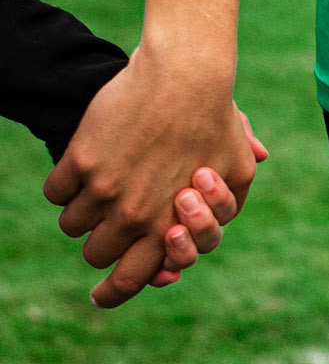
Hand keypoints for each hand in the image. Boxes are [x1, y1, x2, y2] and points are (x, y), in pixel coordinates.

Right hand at [45, 54, 261, 308]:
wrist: (185, 71)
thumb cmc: (216, 117)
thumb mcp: (236, 166)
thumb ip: (227, 205)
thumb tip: (211, 232)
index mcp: (171, 225)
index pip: (133, 280)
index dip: (113, 291)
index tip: (100, 291)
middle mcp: (136, 215)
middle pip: (96, 255)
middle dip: (102, 242)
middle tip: (110, 217)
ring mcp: (106, 189)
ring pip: (72, 225)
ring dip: (82, 210)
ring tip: (102, 181)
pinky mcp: (82, 161)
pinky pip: (56, 192)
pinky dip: (65, 182)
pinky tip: (85, 162)